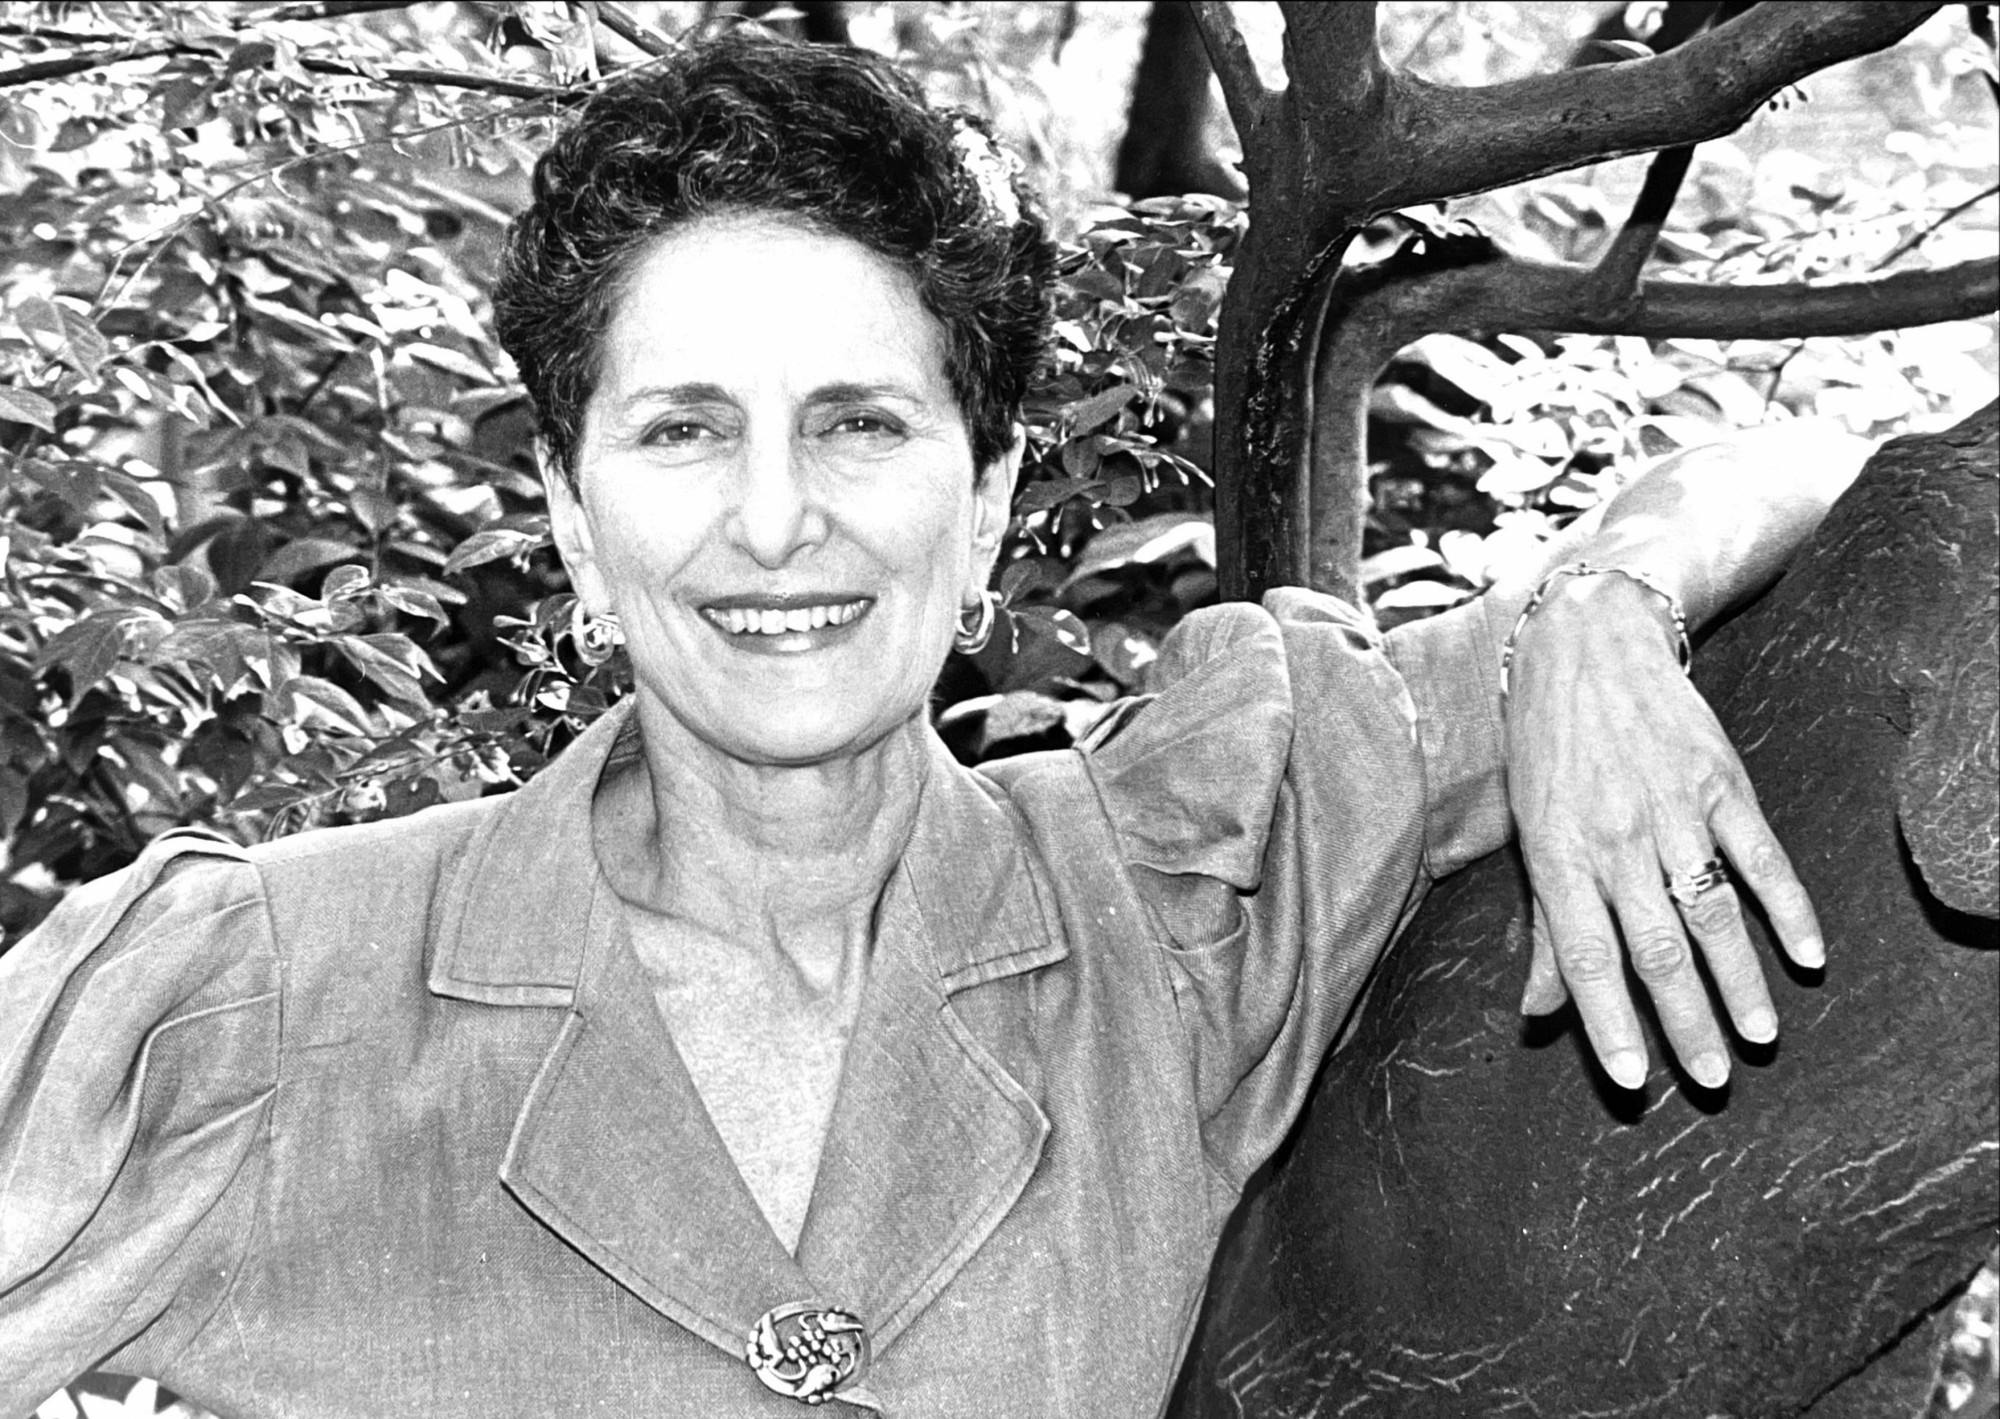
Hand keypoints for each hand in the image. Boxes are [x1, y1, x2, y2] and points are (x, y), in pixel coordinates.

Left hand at [1503, 573, 1823, 1090]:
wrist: (1586, 646)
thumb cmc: (1548, 752)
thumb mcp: (1530, 834)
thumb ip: (1544, 927)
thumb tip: (1538, 1011)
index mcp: (1559, 856)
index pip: (1586, 956)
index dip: (1608, 1021)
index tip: (1634, 1079)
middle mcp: (1616, 838)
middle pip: (1655, 947)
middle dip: (1684, 1020)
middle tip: (1713, 1078)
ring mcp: (1672, 809)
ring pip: (1711, 911)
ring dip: (1740, 978)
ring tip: (1759, 1035)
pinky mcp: (1719, 781)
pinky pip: (1760, 855)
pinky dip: (1788, 906)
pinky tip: (1809, 954)